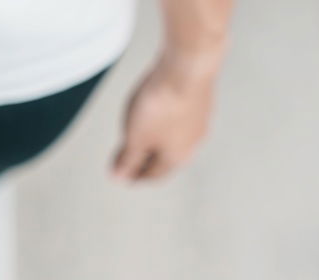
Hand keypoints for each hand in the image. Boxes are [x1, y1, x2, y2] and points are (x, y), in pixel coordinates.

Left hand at [112, 50, 220, 181]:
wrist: (188, 63)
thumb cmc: (162, 104)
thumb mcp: (135, 138)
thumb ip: (127, 160)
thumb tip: (119, 178)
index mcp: (177, 158)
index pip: (154, 175)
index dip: (135, 177)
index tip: (122, 176)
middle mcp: (192, 142)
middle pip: (165, 157)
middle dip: (144, 159)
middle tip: (126, 158)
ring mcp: (199, 119)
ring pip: (173, 137)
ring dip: (155, 140)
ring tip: (138, 137)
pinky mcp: (199, 98)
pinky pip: (178, 117)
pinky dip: (163, 121)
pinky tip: (156, 112)